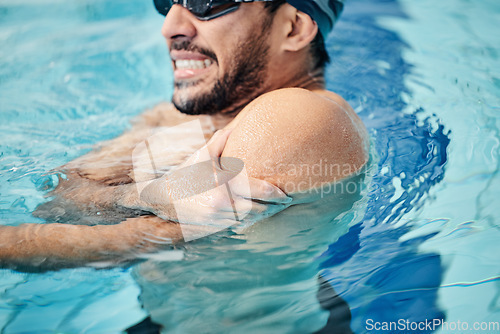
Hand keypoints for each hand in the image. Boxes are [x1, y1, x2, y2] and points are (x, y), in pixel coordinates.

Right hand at [133, 129, 291, 238]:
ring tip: (279, 209)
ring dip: (267, 215)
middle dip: (275, 206)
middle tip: (288, 201)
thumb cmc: (187, 172)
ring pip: (250, 219)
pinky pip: (240, 225)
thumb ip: (222, 139)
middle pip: (257, 208)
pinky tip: (262, 215)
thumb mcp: (203, 154)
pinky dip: (253, 221)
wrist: (164, 199)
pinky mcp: (215, 226)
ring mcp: (217, 217)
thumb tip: (240, 125)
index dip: (274, 193)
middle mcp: (220, 203)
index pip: (256, 190)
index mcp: (220, 183)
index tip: (285, 192)